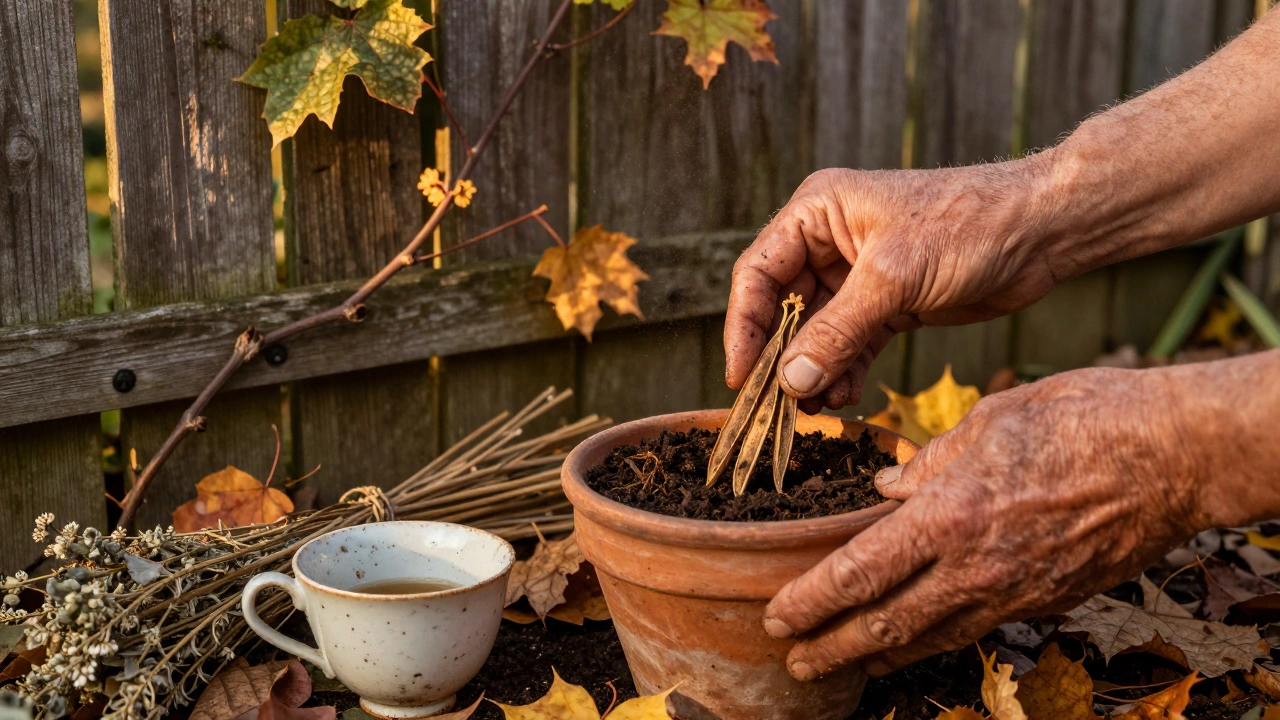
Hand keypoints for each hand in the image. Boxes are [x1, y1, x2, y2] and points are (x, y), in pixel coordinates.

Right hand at [725, 158, 1068, 411]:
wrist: (1043, 230)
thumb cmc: (969, 225)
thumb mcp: (894, 278)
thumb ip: (837, 332)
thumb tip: (789, 382)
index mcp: (818, 212)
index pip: (758, 273)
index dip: (744, 327)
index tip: (740, 377)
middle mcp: (830, 241)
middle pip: (782, 308)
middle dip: (779, 358)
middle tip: (773, 406)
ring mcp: (858, 275)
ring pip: (815, 333)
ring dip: (812, 372)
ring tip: (813, 409)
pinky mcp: (888, 303)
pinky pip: (850, 344)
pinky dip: (843, 372)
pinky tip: (843, 398)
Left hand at [759, 366, 1211, 679]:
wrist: (1174, 456)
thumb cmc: (1081, 420)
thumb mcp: (987, 421)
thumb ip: (929, 463)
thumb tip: (890, 488)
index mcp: (949, 517)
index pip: (859, 575)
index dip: (812, 603)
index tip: (779, 616)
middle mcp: (975, 568)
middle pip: (886, 625)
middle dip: (833, 649)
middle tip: (796, 664)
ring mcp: (1015, 593)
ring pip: (931, 638)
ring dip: (880, 656)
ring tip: (843, 666)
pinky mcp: (1047, 600)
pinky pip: (976, 629)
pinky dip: (937, 641)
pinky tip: (919, 642)